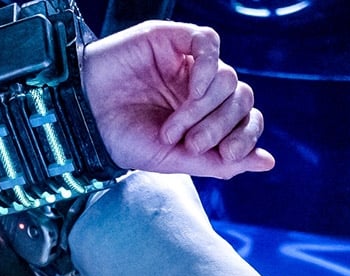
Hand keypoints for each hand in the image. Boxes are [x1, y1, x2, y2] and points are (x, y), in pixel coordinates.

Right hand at [82, 22, 271, 178]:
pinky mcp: (172, 39)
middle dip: (220, 126)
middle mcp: (200, 90)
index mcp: (204, 117)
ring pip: (227, 76)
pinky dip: (208, 66)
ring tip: (172, 126)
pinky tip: (191, 86)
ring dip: (204, 107)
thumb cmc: (121, 139)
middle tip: (190, 143)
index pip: (247, 119)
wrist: (82, 116)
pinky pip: (209, 42)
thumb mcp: (172, 160)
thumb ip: (218, 162)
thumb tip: (267, 162)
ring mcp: (188, 64)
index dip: (246, 136)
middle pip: (241, 98)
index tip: (227, 155)